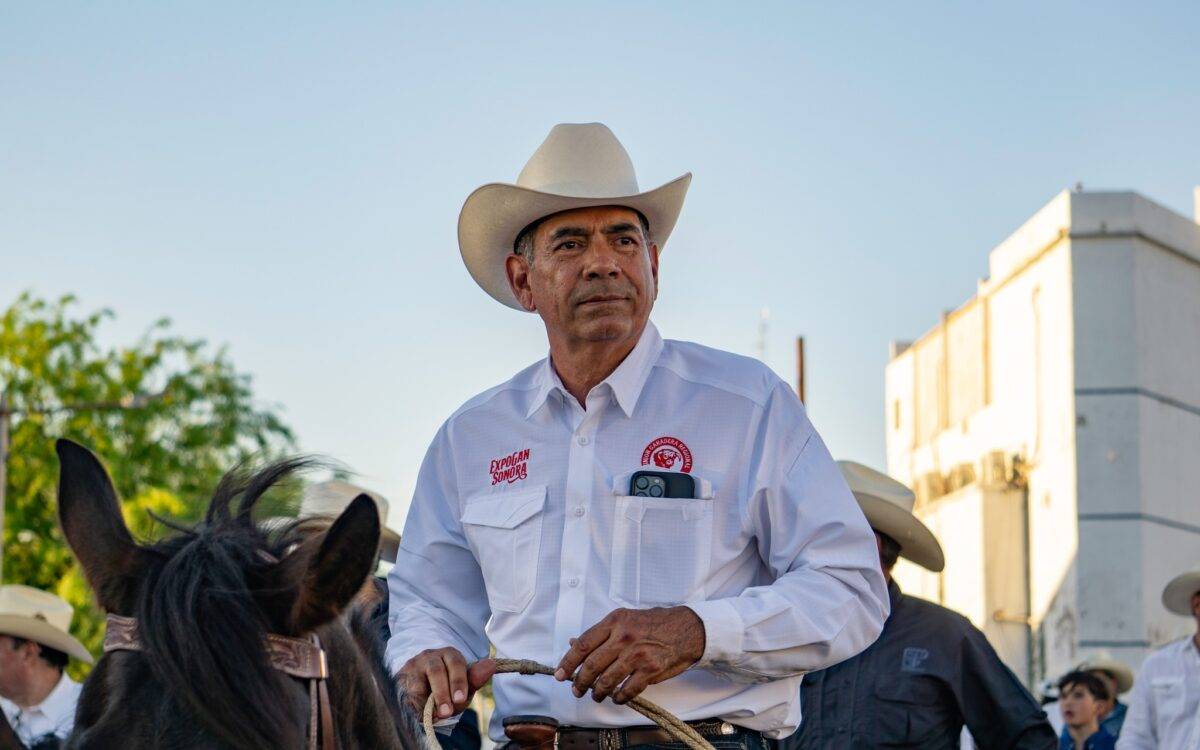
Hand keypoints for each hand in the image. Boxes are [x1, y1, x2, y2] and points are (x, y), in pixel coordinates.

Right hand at [397, 647, 495, 717]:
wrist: (420, 687)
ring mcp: (413, 666)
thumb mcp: (463, 686)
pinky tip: (420, 714)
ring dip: (425, 702)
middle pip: (436, 671)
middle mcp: (430, 656)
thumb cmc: (447, 686)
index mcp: (449, 654)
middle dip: (442, 693)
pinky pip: (404, 693)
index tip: (460, 699)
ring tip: (434, 716)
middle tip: (447, 712)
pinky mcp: (399, 679)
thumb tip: (490, 665)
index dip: (458, 681)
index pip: (455, 663)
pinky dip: (413, 706)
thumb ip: (474, 679)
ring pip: (417, 682)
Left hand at [554, 606, 705, 703]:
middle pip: (591, 665)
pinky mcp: (650, 670)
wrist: (686, 629)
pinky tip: (616, 697)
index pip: (583, 644)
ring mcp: (637, 654)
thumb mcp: (625, 619)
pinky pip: (627, 690)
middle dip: (579, 682)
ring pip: (607, 681)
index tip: (560, 674)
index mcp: (615, 621)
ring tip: (596, 695)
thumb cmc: (654, 624)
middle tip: (577, 690)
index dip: (568, 662)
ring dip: (597, 693)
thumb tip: (574, 644)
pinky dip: (618, 698)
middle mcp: (624, 637)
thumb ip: (601, 633)